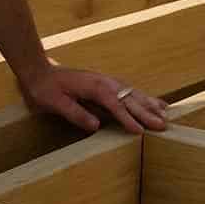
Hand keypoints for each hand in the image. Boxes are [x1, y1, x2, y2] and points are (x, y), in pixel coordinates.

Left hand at [17, 64, 167, 134]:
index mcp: (93, 86)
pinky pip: (129, 92)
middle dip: (146, 112)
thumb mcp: (54, 103)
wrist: (38, 72)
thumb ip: (75, 113)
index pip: (114, 104)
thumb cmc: (45, 89)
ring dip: (149, 105)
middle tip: (162, 126)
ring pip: (133, 94)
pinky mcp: (107, 85)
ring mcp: (107, 82)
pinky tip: (155, 103)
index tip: (140, 131)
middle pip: (129, 98)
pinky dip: (144, 98)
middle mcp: (104, 82)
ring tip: (165, 116)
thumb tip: (95, 125)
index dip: (127, 118)